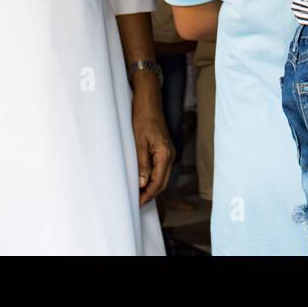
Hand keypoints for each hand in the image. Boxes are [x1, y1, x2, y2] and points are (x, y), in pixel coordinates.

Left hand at [131, 84, 173, 205]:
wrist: (149, 103)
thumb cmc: (143, 119)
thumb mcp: (139, 143)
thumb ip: (142, 164)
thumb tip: (142, 183)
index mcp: (165, 154)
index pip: (158, 182)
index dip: (148, 194)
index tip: (138, 203)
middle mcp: (170, 155)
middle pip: (163, 182)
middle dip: (151, 194)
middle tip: (137, 202)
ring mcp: (168, 152)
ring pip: (163, 176)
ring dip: (152, 187)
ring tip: (138, 194)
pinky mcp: (165, 150)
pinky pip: (161, 169)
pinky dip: (154, 178)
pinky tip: (143, 180)